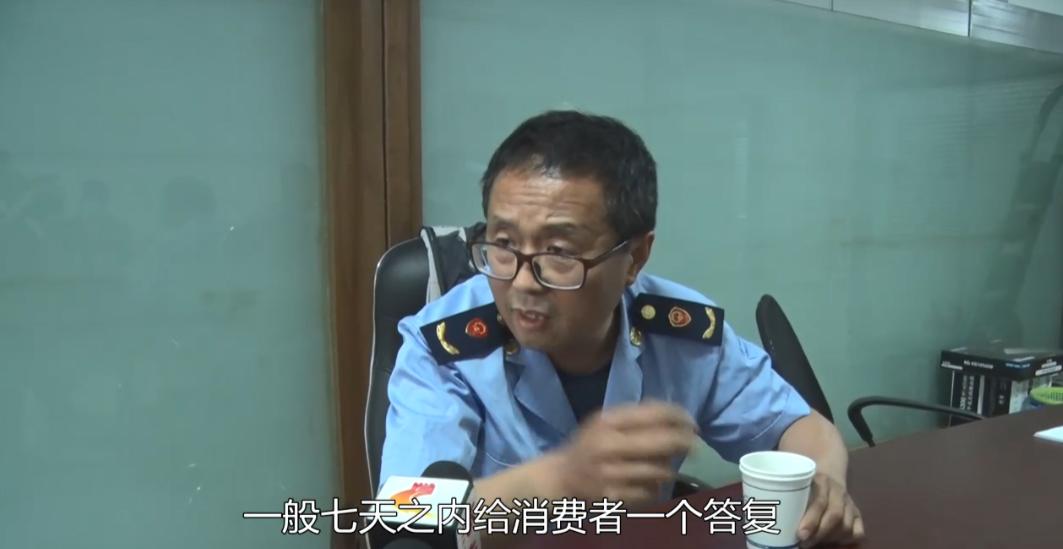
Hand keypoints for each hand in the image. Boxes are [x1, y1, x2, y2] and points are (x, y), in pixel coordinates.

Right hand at [555, 402, 696, 506]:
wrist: (562, 477)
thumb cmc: (590, 444)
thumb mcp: (605, 421)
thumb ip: (636, 415)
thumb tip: (678, 417)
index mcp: (607, 422)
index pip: (654, 413)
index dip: (680, 416)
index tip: (691, 422)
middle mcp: (607, 446)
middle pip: (663, 442)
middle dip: (685, 442)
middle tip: (694, 445)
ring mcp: (610, 474)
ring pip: (660, 470)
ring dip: (668, 467)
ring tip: (664, 464)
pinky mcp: (613, 497)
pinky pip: (650, 492)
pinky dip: (655, 487)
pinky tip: (648, 482)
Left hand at [797, 472, 864, 546]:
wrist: (828, 477)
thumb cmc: (806, 485)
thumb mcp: (797, 485)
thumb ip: (790, 498)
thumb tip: (772, 520)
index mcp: (821, 481)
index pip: (819, 502)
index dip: (811, 520)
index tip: (800, 534)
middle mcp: (838, 492)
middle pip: (835, 516)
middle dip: (819, 533)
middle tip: (804, 543)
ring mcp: (850, 504)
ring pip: (847, 526)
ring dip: (830, 538)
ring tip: (814, 542)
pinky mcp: (858, 514)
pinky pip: (858, 532)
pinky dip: (846, 540)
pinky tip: (832, 541)